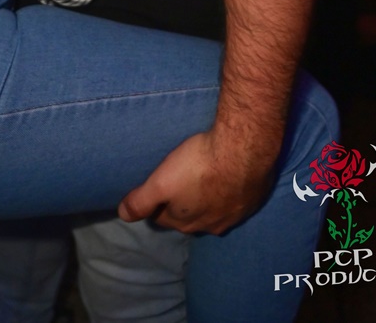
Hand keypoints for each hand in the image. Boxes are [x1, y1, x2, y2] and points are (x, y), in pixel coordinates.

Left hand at [118, 128, 273, 235]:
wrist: (244, 150)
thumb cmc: (198, 165)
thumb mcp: (161, 182)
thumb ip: (141, 201)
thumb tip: (123, 215)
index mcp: (186, 222)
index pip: (163, 217)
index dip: (156, 203)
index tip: (155, 188)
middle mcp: (211, 225)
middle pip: (189, 216)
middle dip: (181, 204)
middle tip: (178, 180)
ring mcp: (235, 215)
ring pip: (214, 211)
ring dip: (208, 199)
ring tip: (203, 178)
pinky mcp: (252, 200)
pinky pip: (236, 201)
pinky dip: (229, 193)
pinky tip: (228, 177)